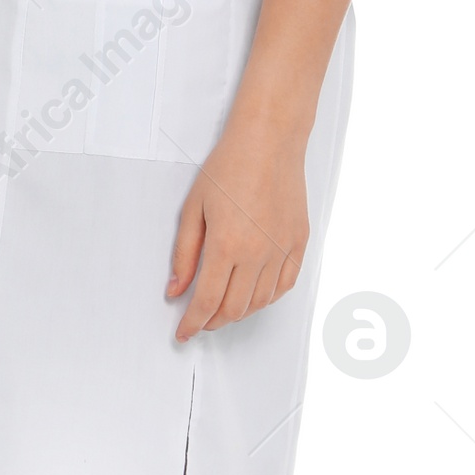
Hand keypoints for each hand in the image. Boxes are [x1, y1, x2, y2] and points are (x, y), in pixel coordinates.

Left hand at [166, 116, 309, 339]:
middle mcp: (257, 253)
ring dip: (239, 312)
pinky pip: (285, 285)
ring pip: (261, 302)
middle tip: (200, 319)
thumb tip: (176, 290)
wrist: (269, 141)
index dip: (193, 323)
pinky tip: (254, 295)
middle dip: (213, 321)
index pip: (207, 302)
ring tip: (223, 307)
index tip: (184, 332)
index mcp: (226, 245)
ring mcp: (282, 249)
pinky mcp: (299, 242)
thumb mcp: (193, 209)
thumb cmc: (229, 167)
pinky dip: (267, 298)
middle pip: (234, 308)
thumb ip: (184, 255)